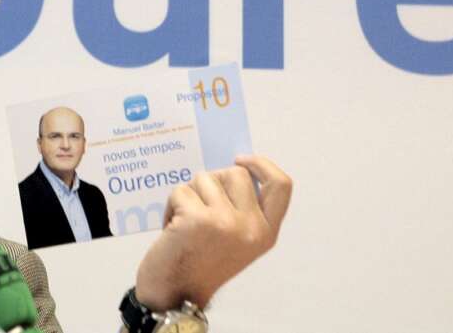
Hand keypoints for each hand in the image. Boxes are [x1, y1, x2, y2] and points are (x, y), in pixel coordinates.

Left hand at [134, 155, 291, 310]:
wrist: (175, 293)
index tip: (241, 159)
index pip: (281, 186)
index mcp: (266, 233)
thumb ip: (242, 208)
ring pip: (204, 178)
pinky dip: (171, 205)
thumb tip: (232, 167)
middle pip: (235, 173)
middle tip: (198, 205)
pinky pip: (181, 191)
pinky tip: (171, 229)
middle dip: (212, 181)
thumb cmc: (200, 261)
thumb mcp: (236, 239)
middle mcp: (251, 228)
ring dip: (188, 195)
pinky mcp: (198, 219)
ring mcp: (226, 222)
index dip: (263, 164)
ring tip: (184, 222)